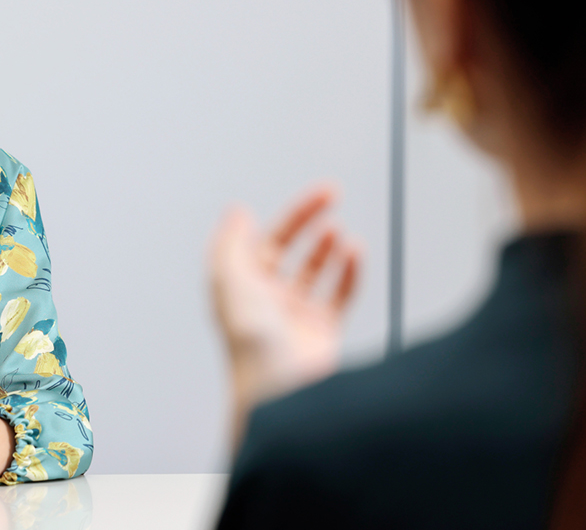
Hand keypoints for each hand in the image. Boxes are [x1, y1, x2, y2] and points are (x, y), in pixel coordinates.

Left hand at [209, 185, 360, 443]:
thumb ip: (231, 243)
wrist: (280, 389)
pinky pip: (339, 294)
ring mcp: (294, 315)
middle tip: (330, 197)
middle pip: (288, 249)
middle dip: (308, 221)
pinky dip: (349, 272)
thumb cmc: (251, 343)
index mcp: (240, 286)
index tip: (310, 197)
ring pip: (314, 271)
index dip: (286, 216)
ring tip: (337, 232)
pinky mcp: (322, 332)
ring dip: (327, 248)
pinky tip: (355, 253)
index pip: (262, 240)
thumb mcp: (230, 280)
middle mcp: (266, 299)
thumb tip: (237, 213)